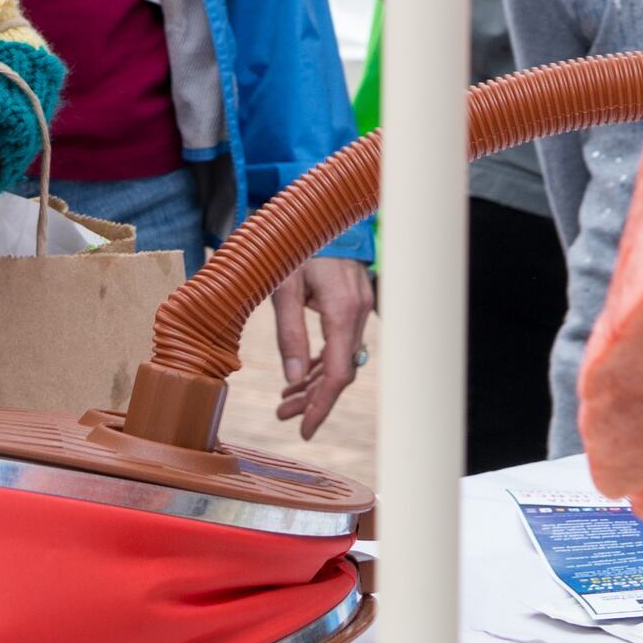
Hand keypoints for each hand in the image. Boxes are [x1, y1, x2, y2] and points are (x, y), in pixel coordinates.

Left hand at [269, 253, 372, 438]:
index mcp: (343, 311)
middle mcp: (358, 313)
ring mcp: (360, 308)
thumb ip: (289, 334)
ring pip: (340, 359)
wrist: (319, 212)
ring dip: (313, 382)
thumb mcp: (282, 289)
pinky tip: (300, 376)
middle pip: (340, 371)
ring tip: (285, 401)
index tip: (305, 429)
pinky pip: (341, 343)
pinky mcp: (354, 303)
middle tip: (283, 413)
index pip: (338, 374)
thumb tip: (291, 378)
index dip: (322, 405)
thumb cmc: (297, 246)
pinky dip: (321, 362)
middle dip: (312, 398)